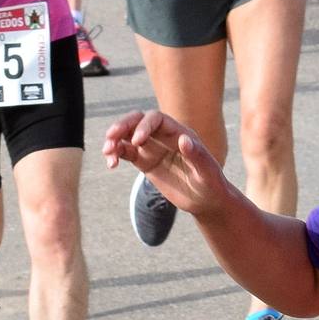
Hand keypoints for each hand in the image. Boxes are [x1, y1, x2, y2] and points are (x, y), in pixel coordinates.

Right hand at [100, 109, 229, 214]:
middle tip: (111, 136)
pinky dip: (116, 154)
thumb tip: (183, 139)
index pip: (156, 119)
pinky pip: (126, 152)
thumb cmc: (211, 183)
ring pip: (128, 136)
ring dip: (115, 140)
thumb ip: (196, 154)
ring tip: (107, 152)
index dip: (144, 125)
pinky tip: (111, 164)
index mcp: (178, 132)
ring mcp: (152, 148)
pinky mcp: (145, 162)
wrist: (206, 200)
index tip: (137, 141)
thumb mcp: (207, 170)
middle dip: (123, 125)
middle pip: (138, 121)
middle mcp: (163, 136)